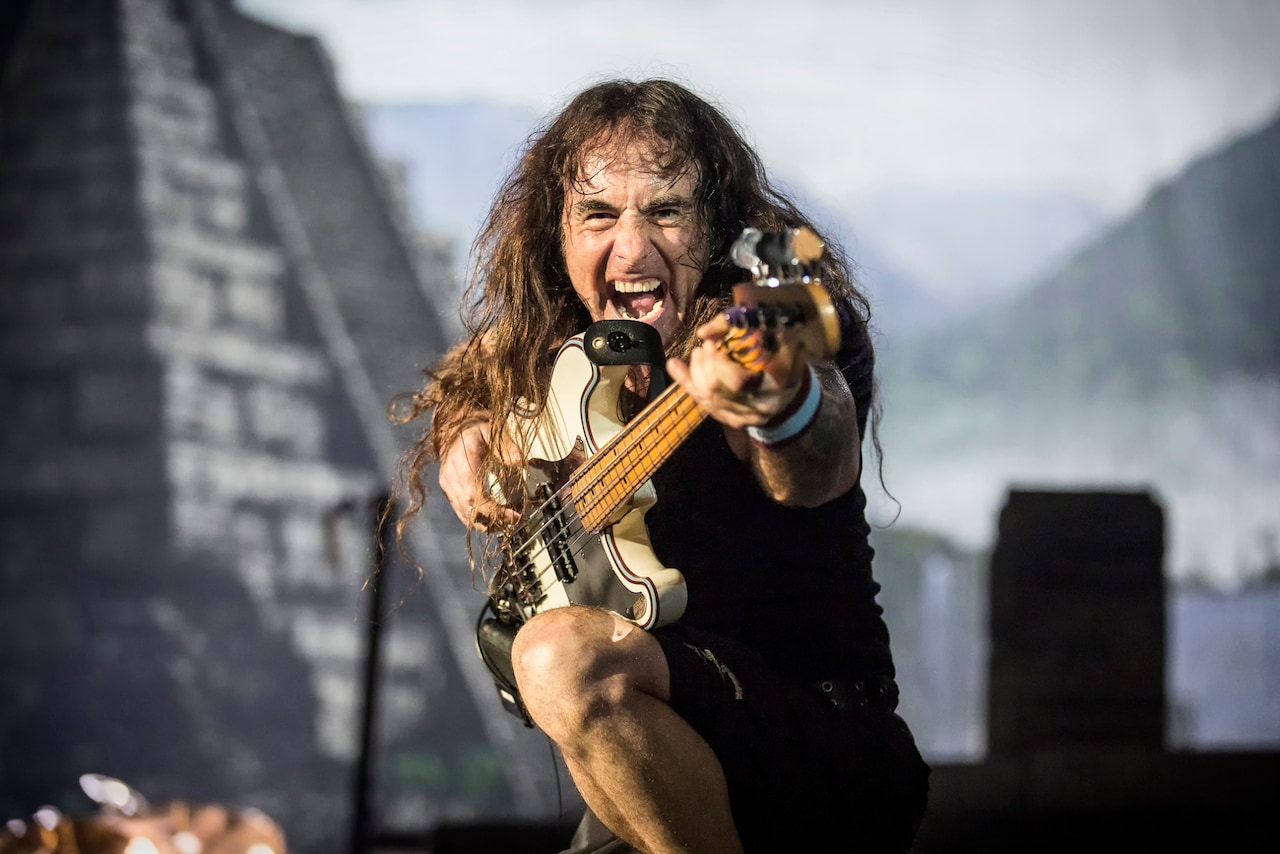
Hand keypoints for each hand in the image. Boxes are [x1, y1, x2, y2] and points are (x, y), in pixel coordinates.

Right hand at [438, 419, 520, 530]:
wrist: (453, 428)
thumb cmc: (475, 429)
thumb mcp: (491, 431)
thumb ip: (506, 446)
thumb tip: (521, 462)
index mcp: (461, 465)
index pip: (474, 498)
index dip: (494, 512)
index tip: (515, 516)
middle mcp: (450, 480)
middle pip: (469, 512)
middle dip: (494, 521)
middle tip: (516, 519)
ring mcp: (447, 487)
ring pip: (465, 517)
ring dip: (487, 523)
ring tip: (508, 520)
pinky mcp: (448, 491)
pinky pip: (462, 513)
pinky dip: (479, 519)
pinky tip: (495, 516)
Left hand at [665, 313, 806, 430]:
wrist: (793, 383)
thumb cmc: (781, 352)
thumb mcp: (770, 333)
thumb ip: (735, 328)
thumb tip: (702, 333)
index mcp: (777, 384)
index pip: (738, 383)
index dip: (717, 364)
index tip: (710, 343)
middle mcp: (762, 406)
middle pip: (717, 391)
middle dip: (702, 366)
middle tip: (702, 347)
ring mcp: (747, 418)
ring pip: (707, 399)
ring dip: (694, 373)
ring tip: (696, 353)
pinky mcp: (735, 421)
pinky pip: (704, 404)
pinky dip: (687, 383)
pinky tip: (674, 366)